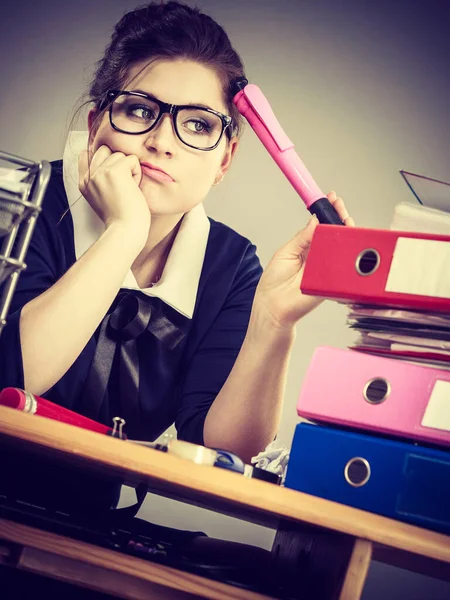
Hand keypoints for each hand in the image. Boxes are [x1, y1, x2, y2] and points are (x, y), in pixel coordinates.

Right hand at [78, 145, 150, 241]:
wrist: (126, 230)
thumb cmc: (121, 218)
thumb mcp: (102, 198)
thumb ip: (99, 179)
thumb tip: (108, 158)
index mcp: (84, 183)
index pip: (86, 155)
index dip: (103, 159)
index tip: (113, 177)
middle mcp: (89, 176)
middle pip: (105, 150)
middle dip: (118, 163)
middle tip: (122, 185)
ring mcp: (100, 172)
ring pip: (120, 154)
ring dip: (129, 170)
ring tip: (128, 189)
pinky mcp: (114, 171)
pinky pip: (131, 159)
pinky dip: (137, 173)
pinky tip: (133, 188)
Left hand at [253, 191, 354, 328]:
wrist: (273, 307)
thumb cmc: (274, 284)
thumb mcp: (286, 252)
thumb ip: (303, 237)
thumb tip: (316, 220)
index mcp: (307, 248)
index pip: (322, 227)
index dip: (328, 212)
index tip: (331, 199)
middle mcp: (319, 256)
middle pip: (336, 234)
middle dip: (340, 217)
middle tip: (339, 205)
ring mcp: (328, 267)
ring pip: (343, 247)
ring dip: (345, 231)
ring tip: (342, 217)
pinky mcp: (333, 279)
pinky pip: (342, 263)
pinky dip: (344, 250)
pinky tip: (342, 238)